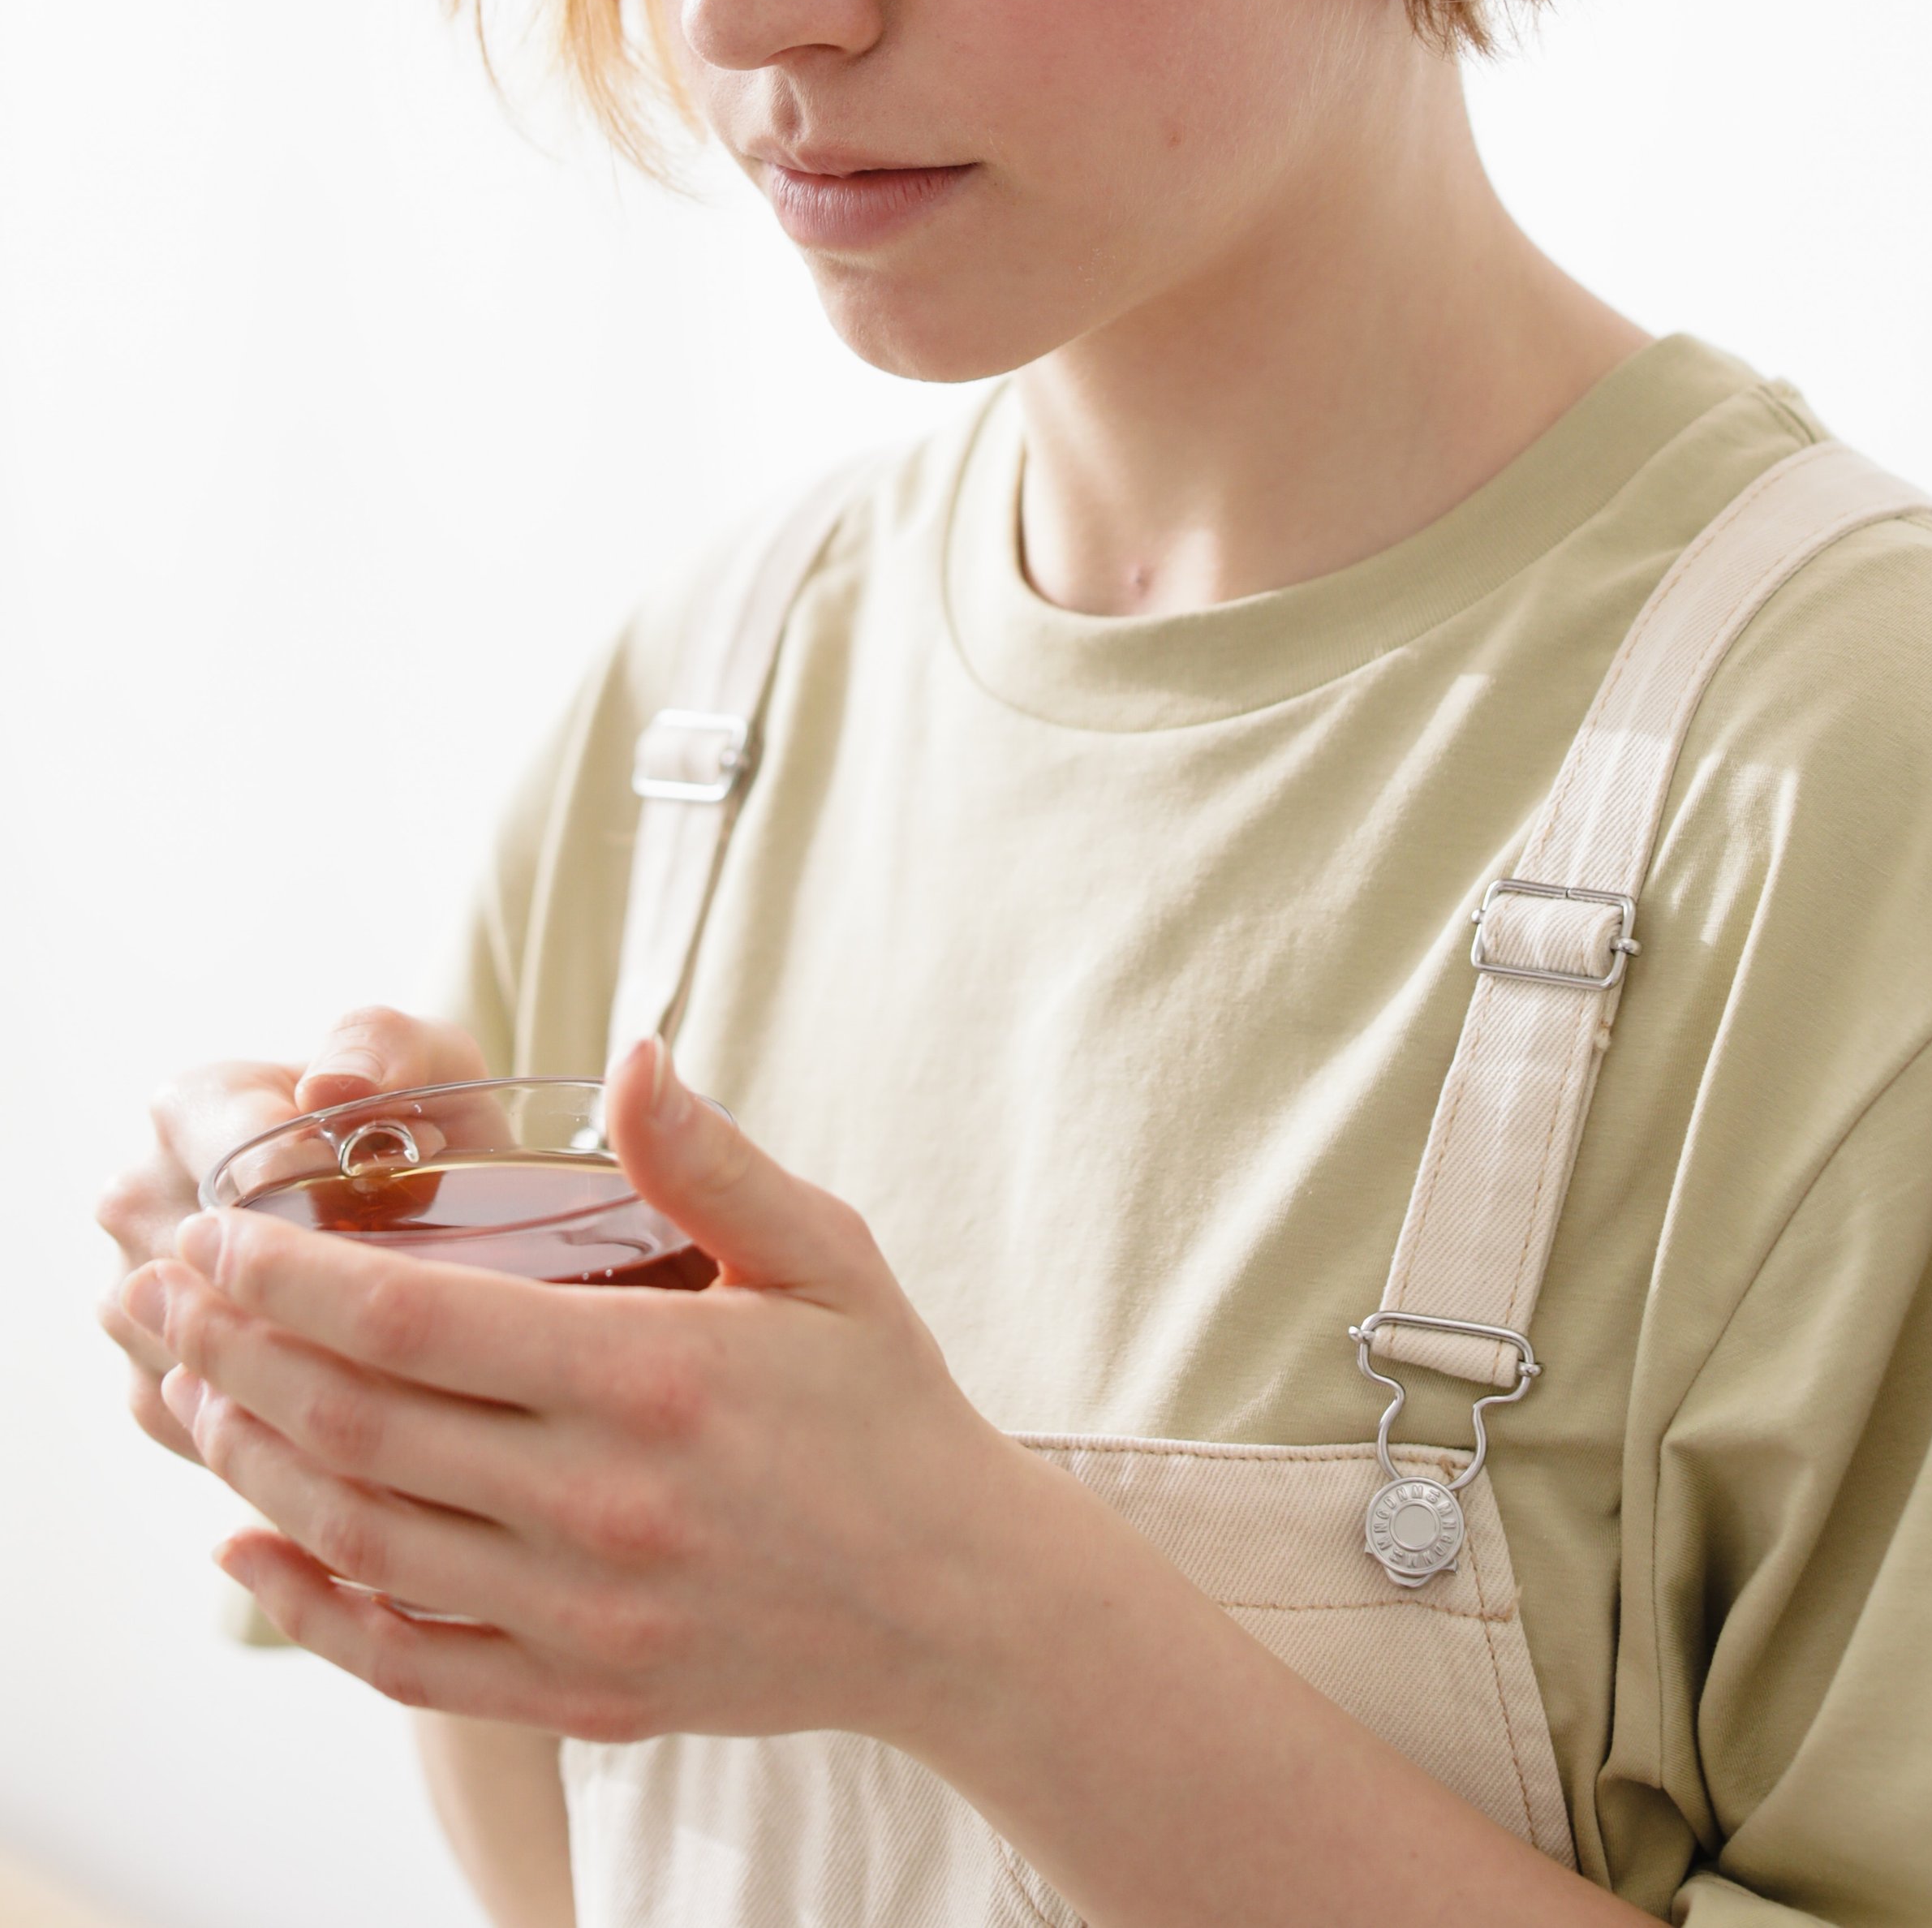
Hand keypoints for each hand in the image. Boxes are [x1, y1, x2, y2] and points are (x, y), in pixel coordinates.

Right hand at [100, 1007, 485, 1461]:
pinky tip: (353, 1399)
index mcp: (189, 1109)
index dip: (336, 1206)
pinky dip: (281, 1424)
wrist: (423, 1209)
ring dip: (304, 1362)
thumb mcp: (429, 1061)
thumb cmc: (422, 1125)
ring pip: (207, 1360)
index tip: (413, 1211)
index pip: (241, 1177)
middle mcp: (139, 1202)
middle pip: (216, 1279)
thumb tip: (330, 1085)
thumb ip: (382, 1046)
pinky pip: (206, 1425)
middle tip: (413, 1286)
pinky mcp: (150, 1387)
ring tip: (394, 1339)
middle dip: (323, 1292)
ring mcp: (132, 1300)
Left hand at [119, 1038, 1031, 1745]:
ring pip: (363, 1539)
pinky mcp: (575, 1692)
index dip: (291, 1279)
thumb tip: (630, 1055)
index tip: (218, 1235)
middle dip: (237, 1353)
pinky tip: (245, 1548)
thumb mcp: (824, 1256)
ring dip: (253, 1463)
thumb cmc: (885, 1407)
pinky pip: (404, 1660)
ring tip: (190, 1389)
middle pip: (361, 1428)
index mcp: (653, 1380)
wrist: (953, 1604)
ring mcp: (580, 1616)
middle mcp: (601, 1507)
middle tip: (162, 1294)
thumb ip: (711, 1161)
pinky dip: (305, 1610)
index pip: (416, 1325)